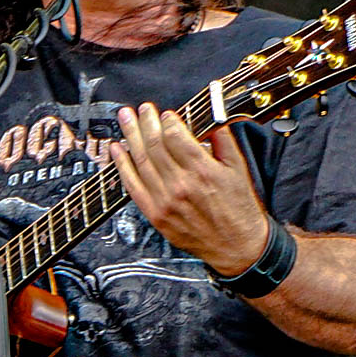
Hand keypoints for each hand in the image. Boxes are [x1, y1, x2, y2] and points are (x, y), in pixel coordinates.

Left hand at [110, 104, 269, 274]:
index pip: (175, 135)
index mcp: (202, 170)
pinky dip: (122, 166)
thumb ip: (223, 141)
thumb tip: (210, 119)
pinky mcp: (156, 215)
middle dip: (146, 122)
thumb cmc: (239, 209)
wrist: (237, 247)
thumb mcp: (239, 169)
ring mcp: (165, 201)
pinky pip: (133, 186)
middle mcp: (181, 185)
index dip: (167, 120)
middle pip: (155, 144)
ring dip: (130, 136)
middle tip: (142, 109)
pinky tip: (117, 150)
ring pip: (141, 161)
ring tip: (125, 119)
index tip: (166, 114)